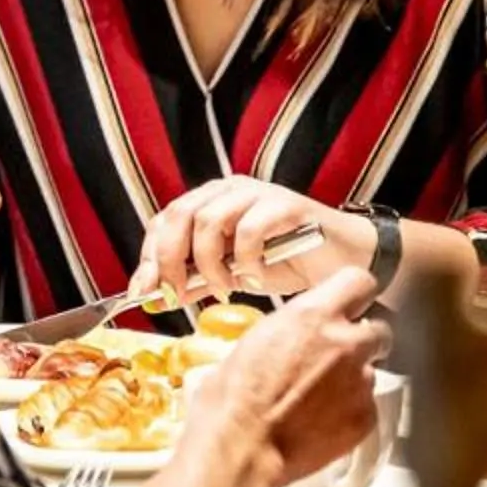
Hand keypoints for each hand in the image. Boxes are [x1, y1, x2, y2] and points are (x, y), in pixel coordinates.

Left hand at [131, 177, 373, 305]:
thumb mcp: (230, 276)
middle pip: (179, 215)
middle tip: (178, 294)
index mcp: (209, 201)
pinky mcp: (285, 204)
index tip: (143, 293)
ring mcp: (256, 193)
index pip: (163, 221)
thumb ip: (194, 281)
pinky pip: (250, 228)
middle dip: (170, 259)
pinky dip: (245, 259)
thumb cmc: (285, 264)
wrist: (344, 262)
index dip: (149, 256)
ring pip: (209, 220)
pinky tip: (254, 279)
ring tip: (223, 290)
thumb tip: (152, 296)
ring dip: (209, 263)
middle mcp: (227, 190)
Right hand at [184, 269, 387, 486]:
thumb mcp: (254, 339)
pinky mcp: (366, 418)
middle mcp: (345, 344)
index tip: (350, 302)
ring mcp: (360, 383)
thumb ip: (290, 328)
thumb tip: (297, 333)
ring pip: (370, 371)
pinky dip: (350, 410)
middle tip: (336, 354)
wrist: (242, 447)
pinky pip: (367, 405)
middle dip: (362, 339)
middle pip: (379, 329)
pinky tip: (322, 418)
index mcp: (313, 316)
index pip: (359, 282)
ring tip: (318, 396)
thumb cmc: (234, 397)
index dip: (354, 293)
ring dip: (351, 378)